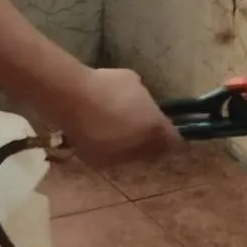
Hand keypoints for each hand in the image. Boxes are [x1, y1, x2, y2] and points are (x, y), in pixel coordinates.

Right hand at [60, 67, 178, 168]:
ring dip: (127, 146)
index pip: (174, 141)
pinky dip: (106, 149)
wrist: (72, 100)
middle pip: (153, 153)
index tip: (161, 126)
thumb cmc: (106, 85)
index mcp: (155, 129)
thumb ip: (143, 100)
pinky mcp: (98, 164)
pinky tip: (96, 134)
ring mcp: (119, 159)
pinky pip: (108, 158)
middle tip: (137, 128)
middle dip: (148, 142)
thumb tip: (140, 105)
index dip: (169, 134)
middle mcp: (141, 149)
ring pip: (130, 156)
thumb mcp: (134, 83)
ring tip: (112, 129)